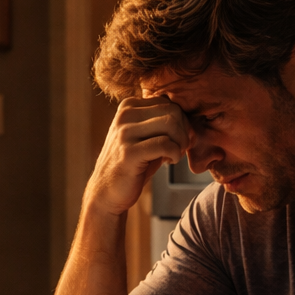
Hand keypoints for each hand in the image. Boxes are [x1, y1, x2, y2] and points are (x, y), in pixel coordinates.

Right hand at [84, 97, 191, 216]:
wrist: (107, 191)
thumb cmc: (132, 164)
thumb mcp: (144, 136)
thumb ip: (160, 121)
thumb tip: (187, 114)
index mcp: (128, 107)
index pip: (168, 102)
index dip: (181, 121)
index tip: (177, 139)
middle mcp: (124, 116)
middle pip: (172, 111)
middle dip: (184, 131)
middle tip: (180, 148)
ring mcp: (124, 133)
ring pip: (171, 124)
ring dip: (181, 142)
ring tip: (175, 154)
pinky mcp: (129, 152)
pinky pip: (165, 144)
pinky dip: (175, 154)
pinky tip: (169, 162)